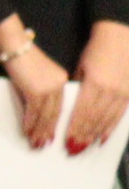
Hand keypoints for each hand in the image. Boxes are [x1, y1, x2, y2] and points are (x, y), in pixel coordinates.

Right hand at [4, 34, 72, 148]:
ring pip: (45, 115)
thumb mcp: (37, 74)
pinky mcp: (36, 90)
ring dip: (39, 130)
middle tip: (42, 144)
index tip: (52, 135)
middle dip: (48, 131)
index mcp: (62, 80)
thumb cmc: (22, 58)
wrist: (14, 45)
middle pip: (55, 113)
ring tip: (34, 142)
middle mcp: (59, 85)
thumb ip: (42, 89)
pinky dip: (30, 123)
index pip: (60, 107)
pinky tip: (26, 130)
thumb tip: (36, 110)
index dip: (56, 123)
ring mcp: (49, 88)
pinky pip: (34, 111)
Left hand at [71, 23, 128, 155]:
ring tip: (85, 147)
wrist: (121, 38)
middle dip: (83, 136)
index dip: (75, 129)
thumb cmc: (97, 50)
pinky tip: (102, 137)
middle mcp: (109, 91)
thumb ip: (78, 87)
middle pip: (94, 120)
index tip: (66, 141)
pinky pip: (119, 115)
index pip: (82, 112)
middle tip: (73, 149)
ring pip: (106, 120)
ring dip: (94, 135)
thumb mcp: (81, 67)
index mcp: (94, 84)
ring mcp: (122, 94)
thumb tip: (72, 105)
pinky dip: (110, 127)